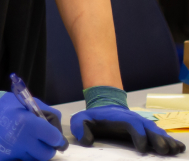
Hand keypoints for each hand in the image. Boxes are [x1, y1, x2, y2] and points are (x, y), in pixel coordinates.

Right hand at [0, 93, 67, 160]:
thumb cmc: (0, 104)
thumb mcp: (24, 102)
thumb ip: (44, 112)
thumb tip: (56, 125)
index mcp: (29, 124)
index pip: (54, 139)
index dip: (55, 137)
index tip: (52, 136)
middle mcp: (22, 140)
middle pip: (46, 154)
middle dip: (46, 147)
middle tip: (39, 141)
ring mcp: (11, 152)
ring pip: (33, 160)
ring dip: (32, 153)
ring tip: (24, 142)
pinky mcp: (1, 159)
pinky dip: (19, 156)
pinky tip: (14, 147)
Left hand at [70, 105, 184, 154]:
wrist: (106, 107)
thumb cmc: (95, 117)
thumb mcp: (82, 119)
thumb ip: (80, 127)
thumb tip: (85, 140)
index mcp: (121, 118)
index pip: (132, 125)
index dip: (139, 135)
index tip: (142, 148)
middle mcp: (136, 121)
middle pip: (149, 128)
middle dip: (158, 139)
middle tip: (164, 151)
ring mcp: (143, 125)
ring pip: (158, 132)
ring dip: (167, 141)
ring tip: (175, 151)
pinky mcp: (148, 131)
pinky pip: (162, 135)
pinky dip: (171, 141)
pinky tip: (179, 148)